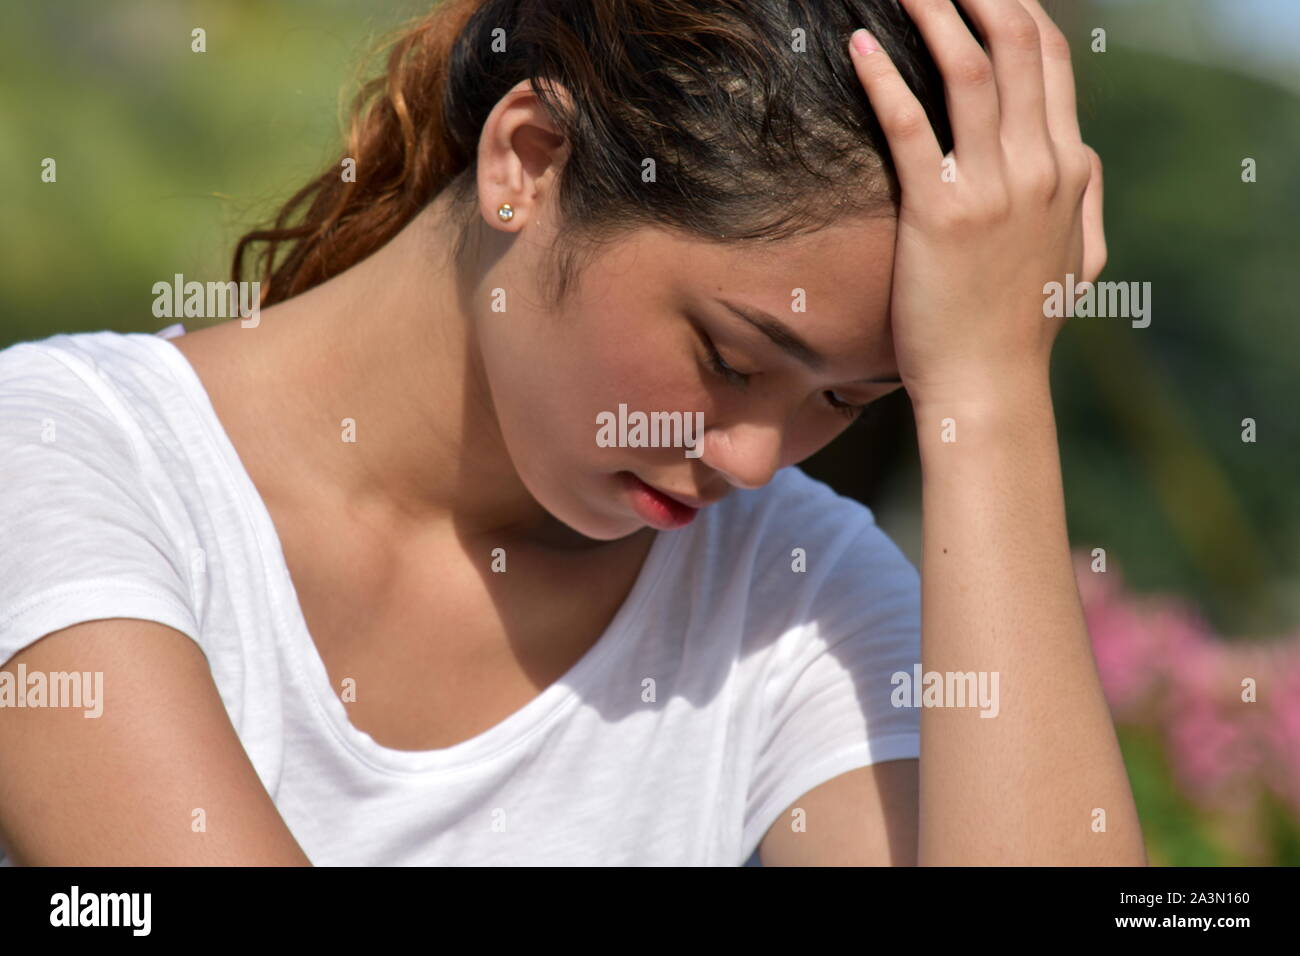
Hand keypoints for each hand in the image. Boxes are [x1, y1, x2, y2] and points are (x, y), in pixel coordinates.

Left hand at [848, 0, 1105, 406]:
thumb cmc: (1022, 326)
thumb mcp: (1079, 259)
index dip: (1020, 14)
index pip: (1052, 64)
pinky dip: (885, 78)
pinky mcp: (941, 212)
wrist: (991, 385)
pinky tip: (861, 47)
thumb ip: (1086, 203)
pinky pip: (911, 125)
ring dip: (937, 15)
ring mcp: (993, 187)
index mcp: (1070, 170)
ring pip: (970, 72)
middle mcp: (1039, 167)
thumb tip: (1084, 160)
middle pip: (1017, 48)